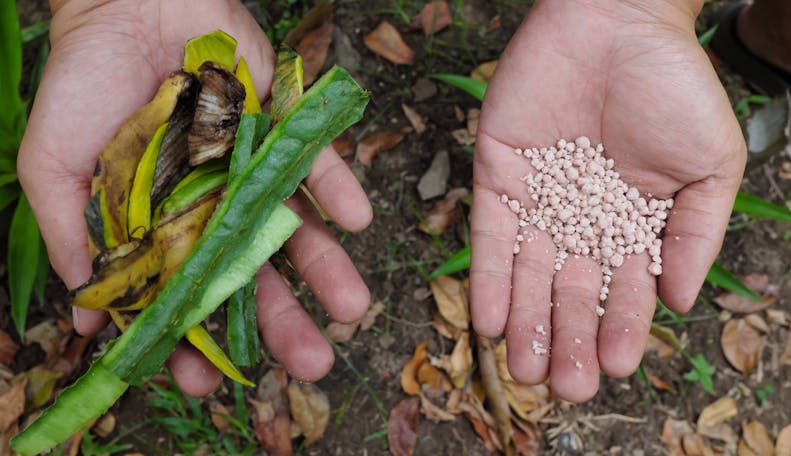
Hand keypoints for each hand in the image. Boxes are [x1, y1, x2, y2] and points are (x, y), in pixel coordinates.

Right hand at [18, 0, 370, 394]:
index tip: (204, 381)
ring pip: (296, 228)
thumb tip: (84, 319)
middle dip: (280, 321)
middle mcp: (215, 208)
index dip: (193, 340)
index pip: (185, 297)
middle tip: (312, 365)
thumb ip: (72, 237)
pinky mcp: (282, 128)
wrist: (124, 3)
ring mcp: (252, 170)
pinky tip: (357, 220)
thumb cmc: (83, 85)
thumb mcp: (54, 168)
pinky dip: (337, 187)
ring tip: (352, 309)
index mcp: (163, 228)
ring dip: (327, 268)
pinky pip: (317, 162)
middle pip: (252, 275)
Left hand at [470, 0, 744, 401]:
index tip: (613, 367)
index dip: (619, 329)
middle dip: (566, 338)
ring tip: (524, 369)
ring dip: (525, 323)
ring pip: (528, 276)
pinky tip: (491, 321)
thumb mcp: (708, 166)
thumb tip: (681, 305)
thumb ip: (695, 234)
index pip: (623, 291)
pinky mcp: (497, 178)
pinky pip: (490, 238)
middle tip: (562, 384)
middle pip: (570, 292)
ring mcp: (536, 202)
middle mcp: (579, 221)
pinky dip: (489, 279)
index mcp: (630, 224)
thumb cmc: (673, 87)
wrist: (617, 21)